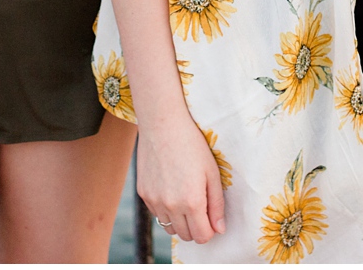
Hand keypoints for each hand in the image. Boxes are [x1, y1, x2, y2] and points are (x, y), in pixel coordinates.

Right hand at [136, 114, 225, 244]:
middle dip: (196, 227)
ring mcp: (154, 201)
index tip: (212, 218)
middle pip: (186, 236)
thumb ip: (217, 204)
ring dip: (180, 221)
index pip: (202, 237)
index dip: (210, 230)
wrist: (162, 124)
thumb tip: (219, 229)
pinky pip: (157, 214)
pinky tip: (172, 189)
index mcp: (192, 202)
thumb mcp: (212, 173)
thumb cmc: (192, 145)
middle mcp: (171, 206)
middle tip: (201, 208)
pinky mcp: (143, 193)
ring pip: (169, 228)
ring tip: (186, 198)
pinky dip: (166, 210)